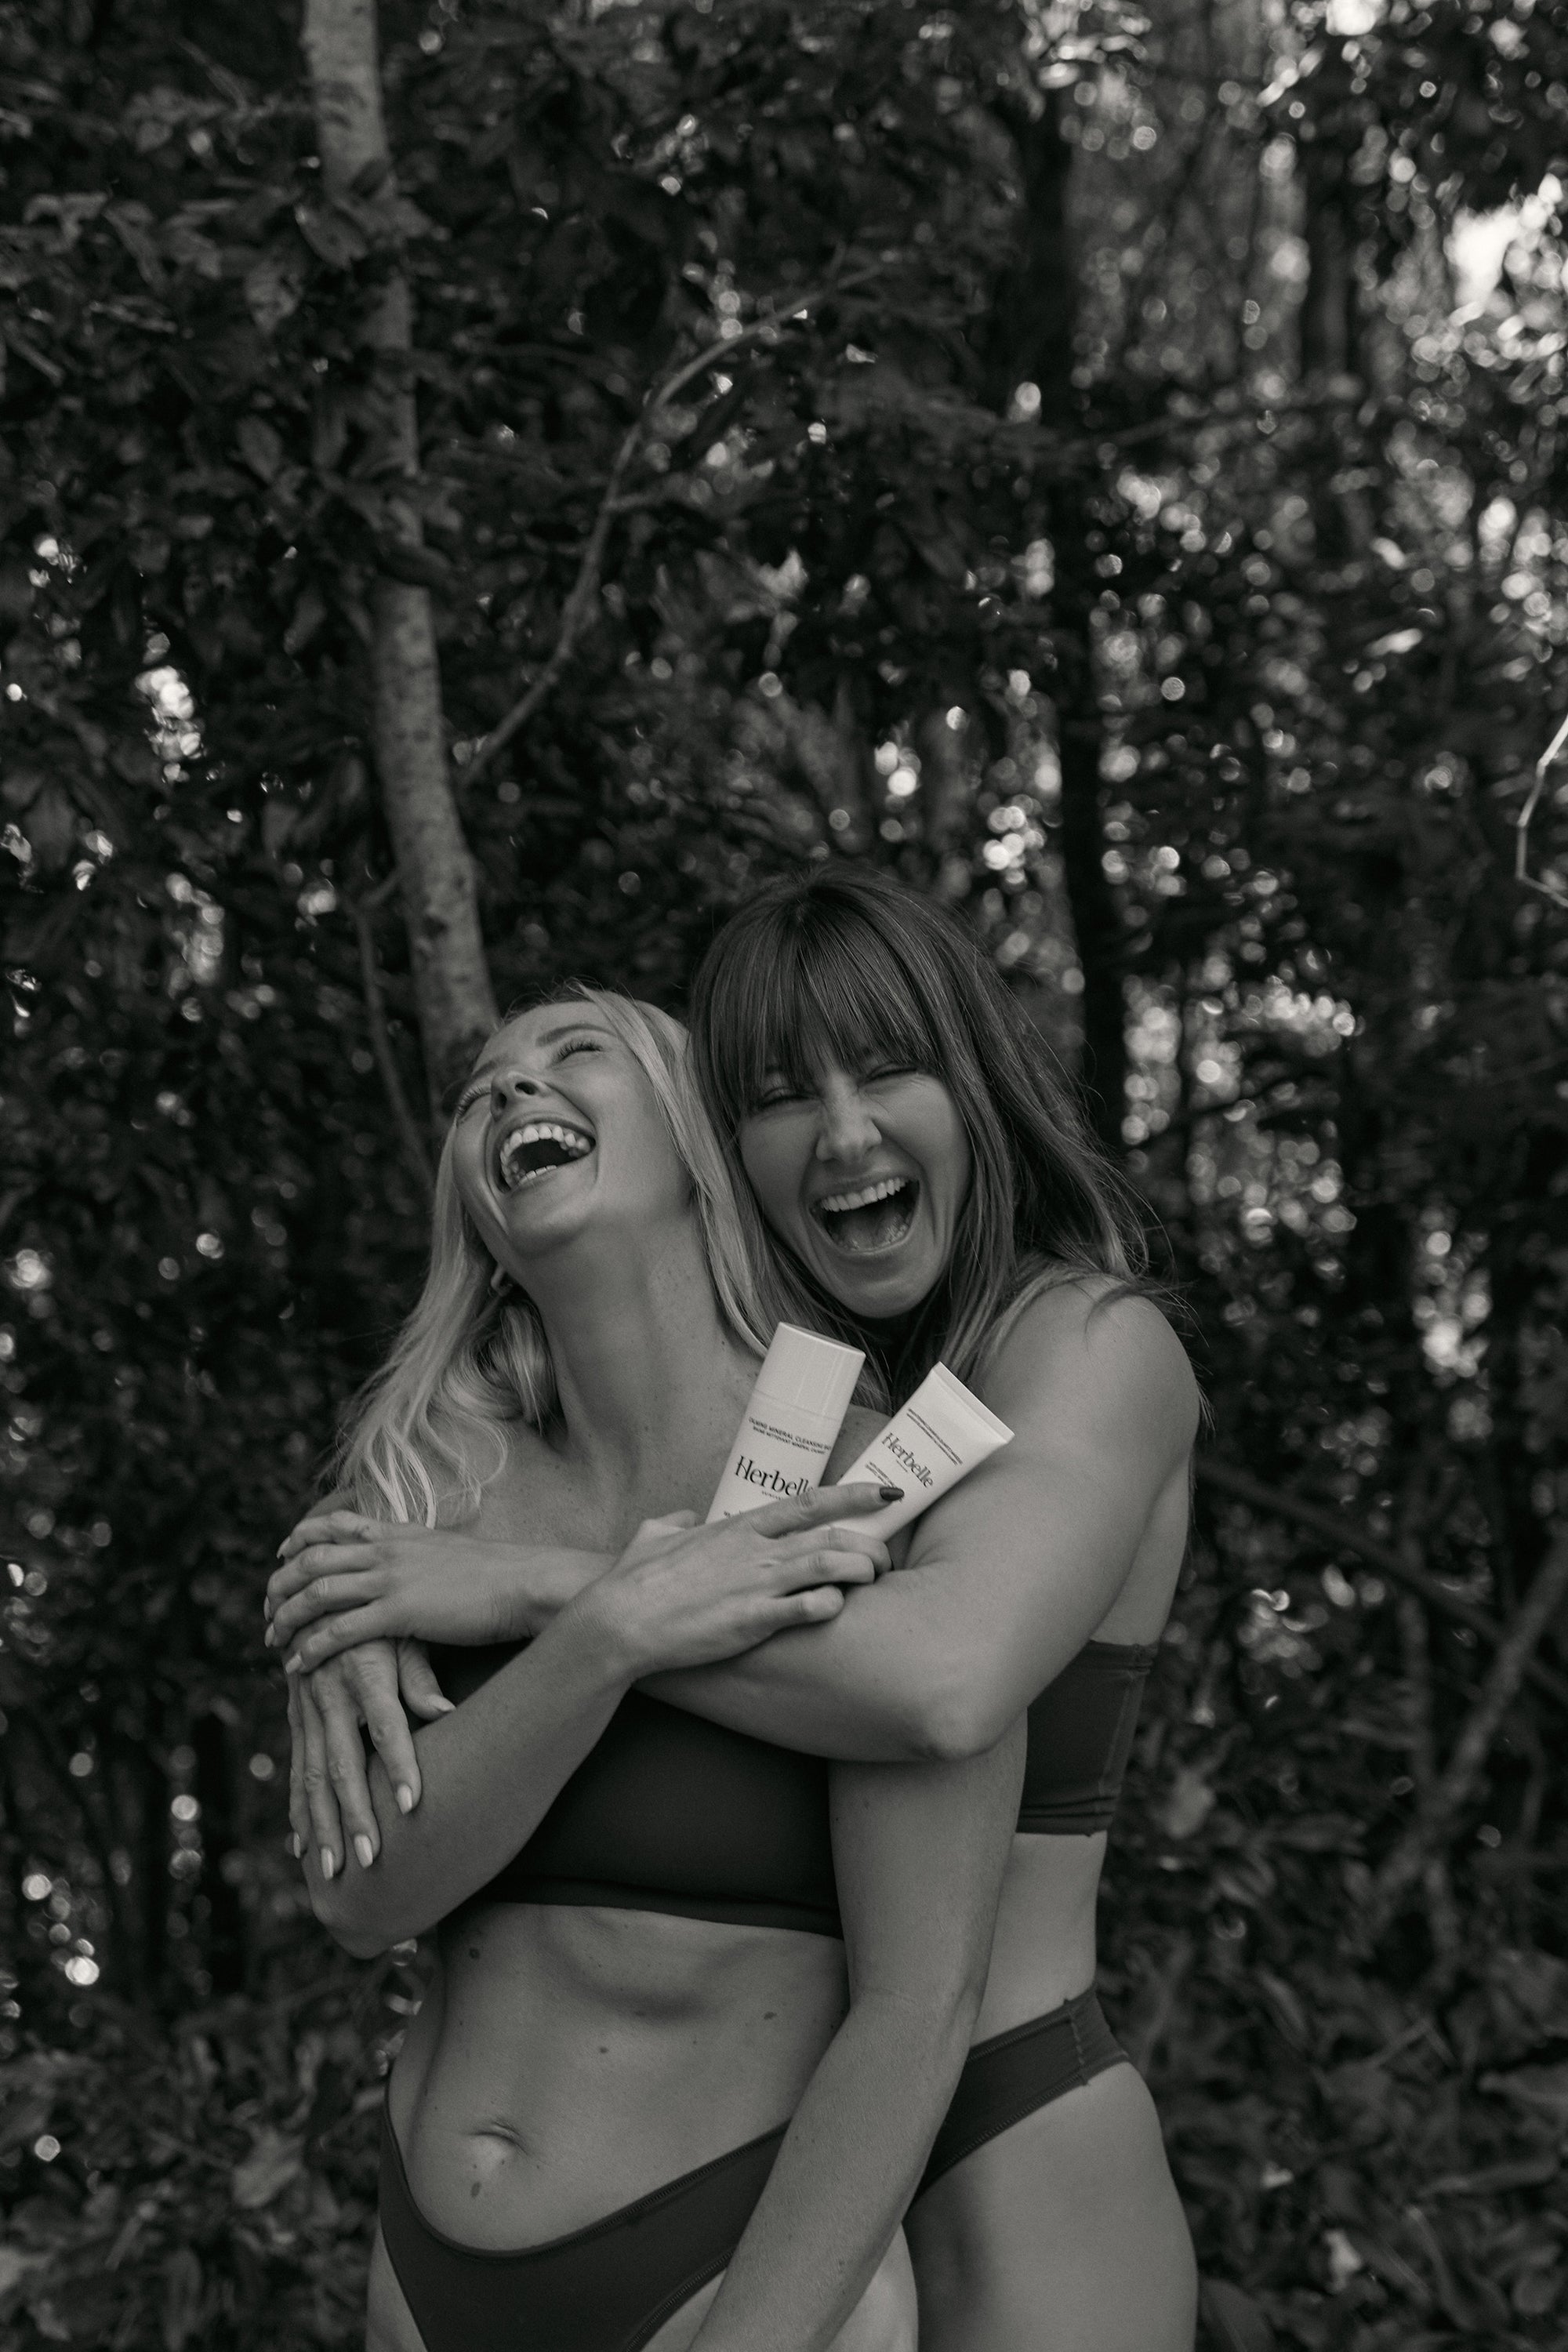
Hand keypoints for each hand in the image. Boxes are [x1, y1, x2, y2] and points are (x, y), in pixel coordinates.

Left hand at [266, 1513, 527, 1669]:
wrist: (524, 1583)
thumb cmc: (497, 1575)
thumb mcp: (449, 1551)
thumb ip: (420, 1553)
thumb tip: (413, 1560)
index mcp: (398, 1532)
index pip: (335, 1523)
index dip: (301, 1537)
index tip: (283, 1553)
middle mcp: (386, 1550)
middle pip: (313, 1558)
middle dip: (282, 1582)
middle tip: (268, 1605)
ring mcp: (390, 1579)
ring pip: (318, 1593)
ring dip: (287, 1615)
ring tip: (273, 1636)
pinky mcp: (399, 1612)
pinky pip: (340, 1630)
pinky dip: (312, 1646)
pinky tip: (298, 1663)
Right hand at [286, 1637, 452, 1878]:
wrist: (321, 1594)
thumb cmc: (382, 1617)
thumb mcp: (405, 1632)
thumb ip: (420, 1675)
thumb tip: (446, 1712)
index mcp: (363, 1672)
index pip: (385, 1727)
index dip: (399, 1766)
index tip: (414, 1806)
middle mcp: (329, 1696)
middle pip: (342, 1765)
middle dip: (355, 1816)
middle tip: (369, 1862)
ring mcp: (307, 1712)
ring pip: (312, 1778)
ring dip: (323, 1827)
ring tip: (335, 1872)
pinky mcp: (297, 1721)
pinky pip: (296, 1773)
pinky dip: (299, 1813)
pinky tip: (304, 1851)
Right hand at [576, 1483, 900, 1680]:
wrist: (618, 1620)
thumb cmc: (633, 1581)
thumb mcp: (653, 1536)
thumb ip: (674, 1523)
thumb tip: (682, 1518)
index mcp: (738, 1527)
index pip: (809, 1503)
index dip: (853, 1496)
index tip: (886, 1492)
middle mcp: (754, 1550)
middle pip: (832, 1536)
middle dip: (869, 1546)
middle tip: (886, 1559)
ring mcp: (755, 1584)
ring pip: (828, 1566)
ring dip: (859, 1573)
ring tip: (871, 1583)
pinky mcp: (752, 1620)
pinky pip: (807, 1609)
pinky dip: (830, 1605)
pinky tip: (835, 1609)